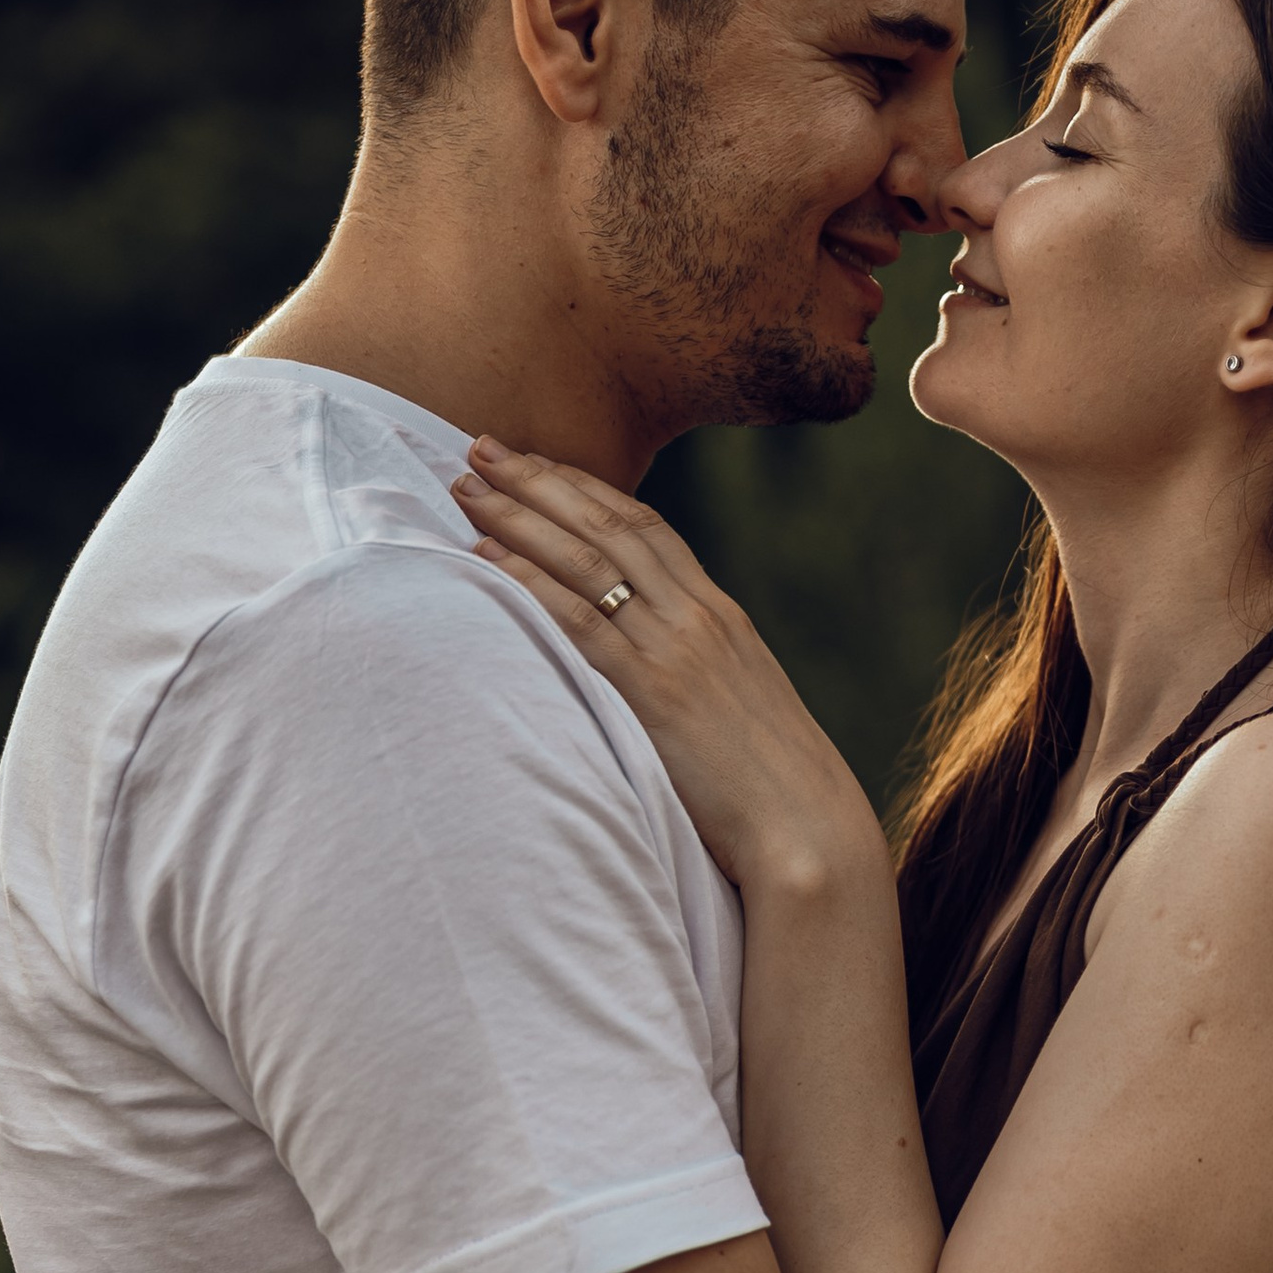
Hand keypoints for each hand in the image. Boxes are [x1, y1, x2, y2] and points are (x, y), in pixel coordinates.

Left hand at [452, 441, 878, 899]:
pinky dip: (528, 582)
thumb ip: (699, 672)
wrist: (807, 825)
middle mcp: (696, 616)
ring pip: (586, 558)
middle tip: (482, 446)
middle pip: (607, 524)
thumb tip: (659, 673)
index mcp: (720, 615)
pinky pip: (578, 620)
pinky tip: (485, 558)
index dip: (585, 488)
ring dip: (519, 516)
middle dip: (539, 479)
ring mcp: (674, 648)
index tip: (538, 463)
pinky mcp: (652, 690)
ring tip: (465, 485)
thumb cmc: (771, 786)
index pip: (644, 527)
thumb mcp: (740, 706)